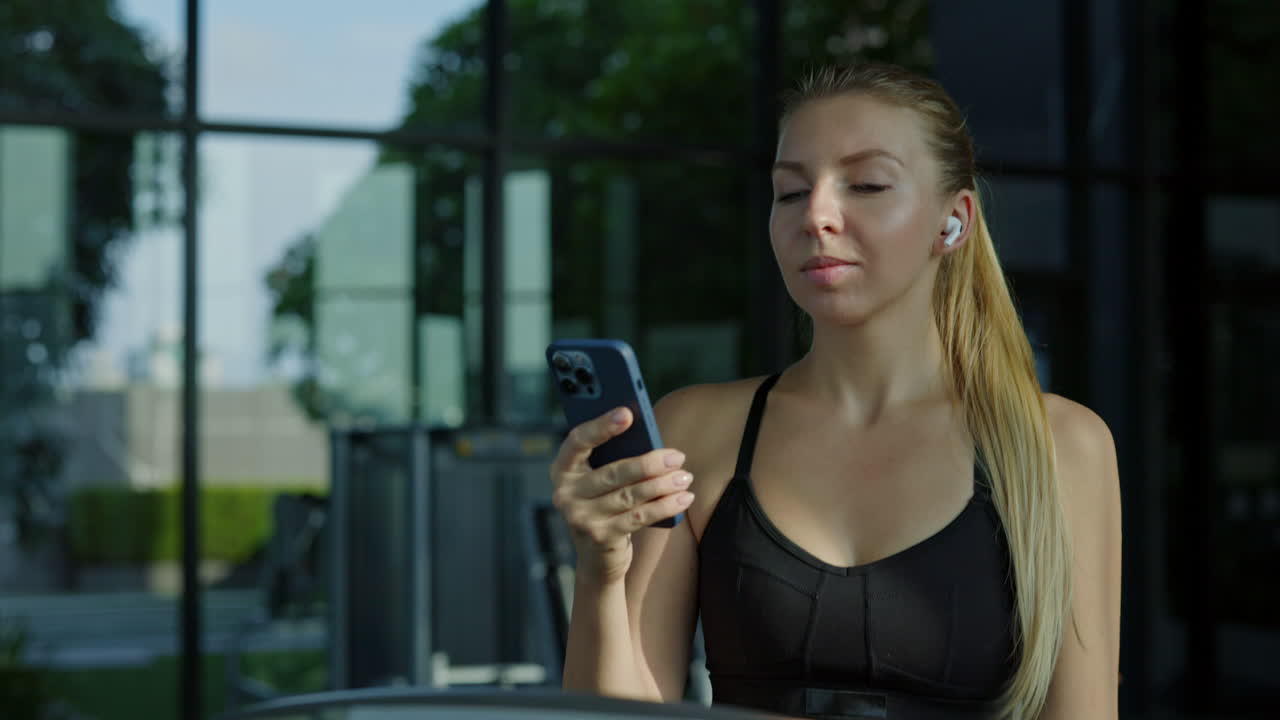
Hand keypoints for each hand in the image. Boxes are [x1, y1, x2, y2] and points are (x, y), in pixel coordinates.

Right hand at [549, 406, 693, 584]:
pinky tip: (684, 498)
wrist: (597, 557)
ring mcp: (580, 518)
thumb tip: (651, 441)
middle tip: (677, 456)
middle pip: (613, 472)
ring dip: (662, 485)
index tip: (627, 413)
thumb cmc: (606, 503)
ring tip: (685, 476)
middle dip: (649, 463)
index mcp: (563, 469)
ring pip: (630, 495)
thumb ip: (615, 458)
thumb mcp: (603, 480)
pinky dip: (665, 506)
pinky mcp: (600, 537)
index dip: (601, 426)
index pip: (578, 441)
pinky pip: (639, 517)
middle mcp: (566, 493)